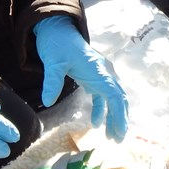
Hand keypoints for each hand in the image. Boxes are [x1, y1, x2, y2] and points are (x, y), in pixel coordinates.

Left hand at [34, 15, 128, 140]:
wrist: (56, 28)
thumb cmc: (57, 44)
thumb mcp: (52, 62)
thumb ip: (52, 82)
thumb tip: (48, 101)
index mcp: (98, 70)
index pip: (114, 95)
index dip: (119, 115)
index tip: (120, 132)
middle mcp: (103, 72)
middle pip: (118, 98)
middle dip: (120, 119)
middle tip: (118, 140)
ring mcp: (99, 74)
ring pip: (113, 98)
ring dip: (113, 116)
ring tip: (111, 136)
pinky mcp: (92, 76)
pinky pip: (102, 95)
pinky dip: (102, 109)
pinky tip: (95, 123)